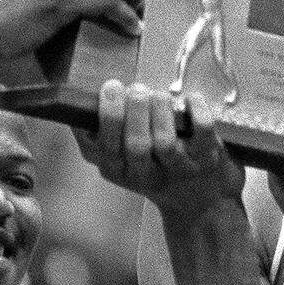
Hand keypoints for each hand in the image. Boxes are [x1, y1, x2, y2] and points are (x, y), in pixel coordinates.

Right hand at [75, 79, 244, 215]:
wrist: (195, 197)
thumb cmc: (151, 165)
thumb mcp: (118, 158)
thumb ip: (94, 137)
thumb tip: (76, 109)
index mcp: (120, 172)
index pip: (107, 149)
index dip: (109, 116)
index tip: (111, 87)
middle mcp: (148, 176)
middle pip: (136, 146)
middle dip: (134, 111)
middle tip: (136, 89)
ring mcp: (180, 170)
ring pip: (165, 142)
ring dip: (160, 110)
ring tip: (157, 94)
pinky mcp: (207, 160)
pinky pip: (202, 133)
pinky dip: (196, 110)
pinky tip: (189, 98)